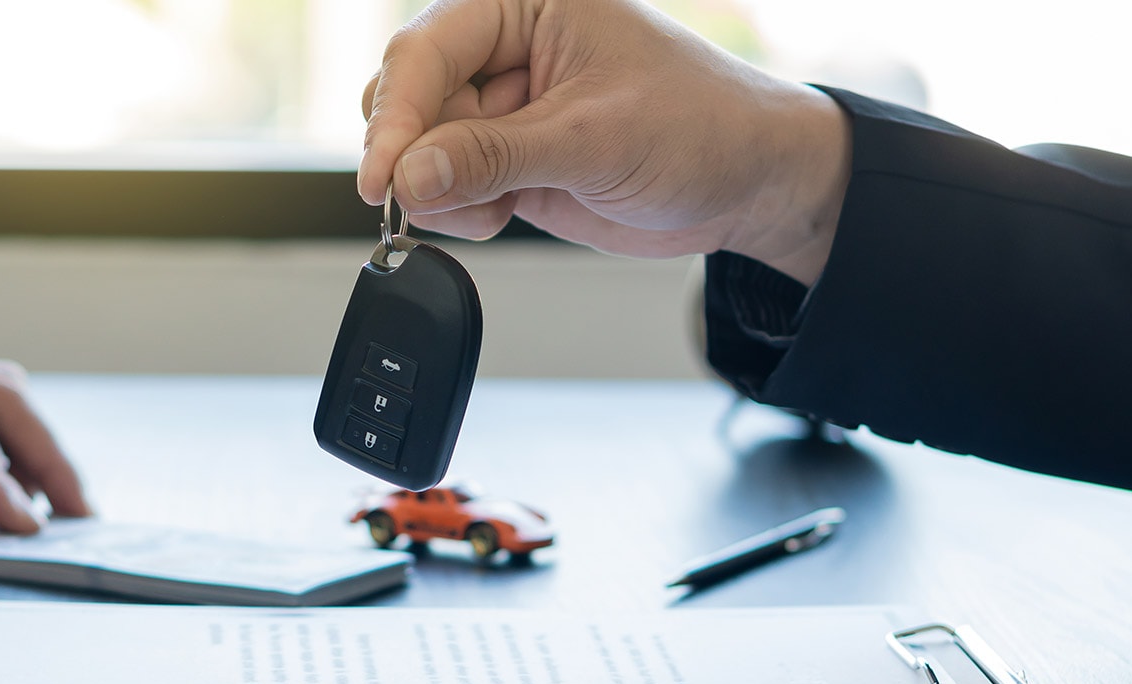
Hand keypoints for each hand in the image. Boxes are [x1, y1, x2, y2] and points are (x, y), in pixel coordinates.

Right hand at [358, 0, 851, 284]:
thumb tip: (412, 174)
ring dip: (439, 189)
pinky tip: (503, 214)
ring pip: (417, 147)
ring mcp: (500, 104)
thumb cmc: (702, 128)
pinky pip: (442, 184)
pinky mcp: (502, 155)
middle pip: (407, 97)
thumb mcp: (596, 139)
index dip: (397, 117)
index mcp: (526, 3)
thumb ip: (494, 156)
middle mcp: (505, 46)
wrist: (747, 183)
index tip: (384, 178)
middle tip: (437, 199)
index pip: (427, 50)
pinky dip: (458, 210)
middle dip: (416, 156)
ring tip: (496, 208)